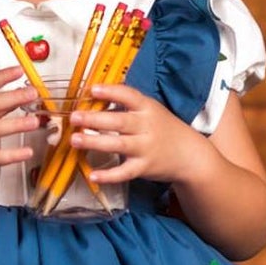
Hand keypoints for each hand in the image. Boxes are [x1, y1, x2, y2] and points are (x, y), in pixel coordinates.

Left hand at [68, 80, 208, 185]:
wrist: (190, 155)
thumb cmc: (164, 129)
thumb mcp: (151, 110)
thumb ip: (127, 105)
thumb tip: (95, 95)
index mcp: (148, 108)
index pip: (129, 96)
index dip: (111, 92)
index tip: (92, 89)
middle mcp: (146, 127)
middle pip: (119, 121)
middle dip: (95, 119)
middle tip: (75, 117)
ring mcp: (145, 148)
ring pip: (118, 145)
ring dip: (95, 142)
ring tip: (75, 140)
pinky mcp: (143, 167)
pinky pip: (124, 172)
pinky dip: (109, 175)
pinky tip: (93, 175)